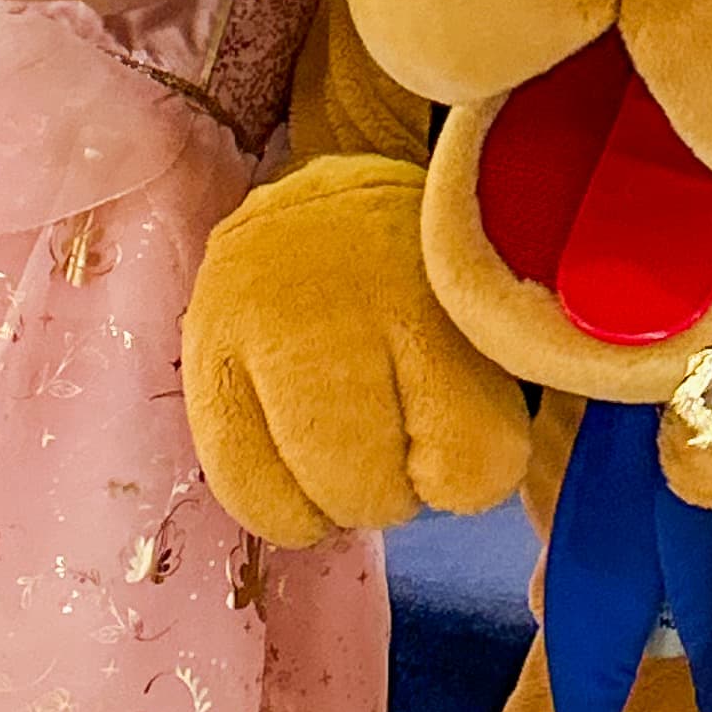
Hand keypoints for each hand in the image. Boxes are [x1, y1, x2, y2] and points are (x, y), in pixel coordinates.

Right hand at [182, 155, 531, 540]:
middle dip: (393, 493)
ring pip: (302, 491)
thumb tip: (491, 486)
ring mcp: (259, 329)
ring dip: (331, 504)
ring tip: (344, 467)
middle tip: (397, 459)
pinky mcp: (204, 353)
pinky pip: (238, 480)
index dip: (470, 477)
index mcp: (441, 294)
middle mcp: (343, 305)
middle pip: (373, 483)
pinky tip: (295, 480)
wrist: (320, 207)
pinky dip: (275, 503)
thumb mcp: (484, 316)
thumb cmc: (421, 285)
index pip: (471, 456)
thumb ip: (507, 392)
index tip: (463, 448)